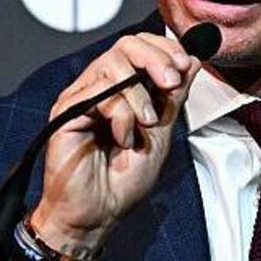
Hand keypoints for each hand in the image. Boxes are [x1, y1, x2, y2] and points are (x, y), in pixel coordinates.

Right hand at [28, 33, 199, 260]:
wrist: (98, 215)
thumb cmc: (123, 181)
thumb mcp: (162, 134)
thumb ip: (173, 97)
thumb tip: (194, 62)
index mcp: (121, 90)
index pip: (140, 47)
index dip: (165, 49)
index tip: (186, 64)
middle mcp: (99, 87)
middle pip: (126, 45)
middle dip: (156, 58)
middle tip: (171, 82)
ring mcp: (81, 97)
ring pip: (113, 63)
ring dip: (140, 94)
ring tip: (147, 123)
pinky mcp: (66, 111)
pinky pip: (100, 93)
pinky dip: (121, 115)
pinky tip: (123, 138)